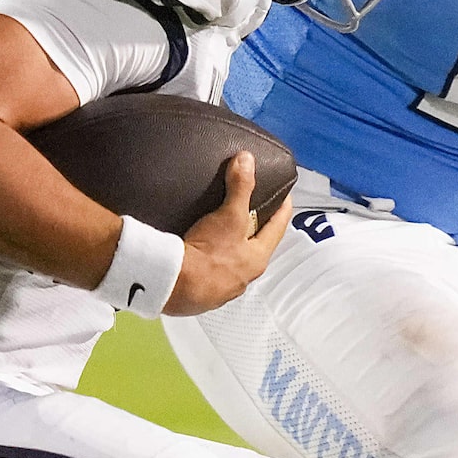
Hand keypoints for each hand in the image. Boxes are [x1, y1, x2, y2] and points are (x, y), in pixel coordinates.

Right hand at [166, 153, 290, 314]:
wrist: (173, 285)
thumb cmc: (207, 255)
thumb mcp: (228, 216)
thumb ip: (240, 187)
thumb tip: (246, 160)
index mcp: (257, 259)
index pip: (277, 228)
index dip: (283, 209)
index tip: (284, 197)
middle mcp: (244, 277)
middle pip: (255, 247)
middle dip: (253, 230)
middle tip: (249, 212)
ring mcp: (223, 289)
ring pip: (232, 264)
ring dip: (229, 249)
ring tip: (219, 232)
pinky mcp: (201, 296)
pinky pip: (209, 276)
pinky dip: (207, 264)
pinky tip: (197, 255)